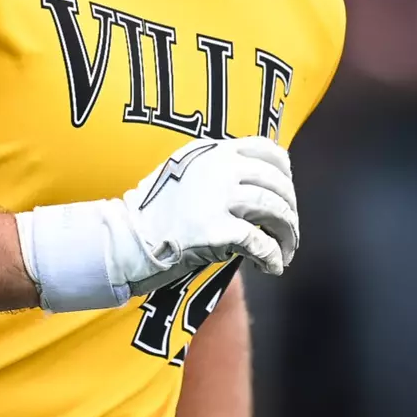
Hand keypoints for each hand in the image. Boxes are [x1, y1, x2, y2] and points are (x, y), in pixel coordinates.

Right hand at [16, 136, 299, 312]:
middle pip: (276, 185)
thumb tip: (255, 181)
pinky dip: (272, 256)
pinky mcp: (216, 230)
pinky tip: (272, 266)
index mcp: (213, 151)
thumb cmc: (154, 213)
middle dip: (290, 212)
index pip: (267, 150)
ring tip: (285, 253)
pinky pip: (260, 243)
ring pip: (274, 210)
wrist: (126, 240)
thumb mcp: (184, 173)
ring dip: (287, 235)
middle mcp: (219, 168)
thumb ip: (215, 170)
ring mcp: (218, 197)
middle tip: (290, 234)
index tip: (287, 194)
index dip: (285, 174)